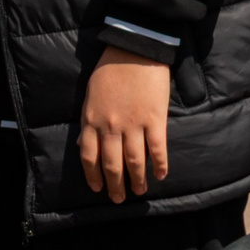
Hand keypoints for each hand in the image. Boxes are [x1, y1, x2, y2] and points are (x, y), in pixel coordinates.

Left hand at [80, 47, 171, 202]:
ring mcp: (133, 124)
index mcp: (91, 120)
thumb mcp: (90, 95)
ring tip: (140, 191)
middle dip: (114, 184)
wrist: (134, 51)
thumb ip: (90, 120)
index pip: (88, 155)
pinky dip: (159, 165)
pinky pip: (157, 149)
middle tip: (118, 199)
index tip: (96, 187)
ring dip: (137, 180)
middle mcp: (110, 127)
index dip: (93, 174)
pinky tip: (161, 176)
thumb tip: (88, 142)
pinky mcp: (155, 120)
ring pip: (134, 161)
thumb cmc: (109, 70)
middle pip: (111, 163)